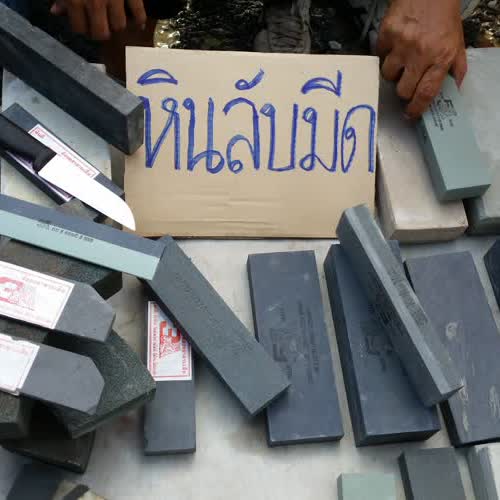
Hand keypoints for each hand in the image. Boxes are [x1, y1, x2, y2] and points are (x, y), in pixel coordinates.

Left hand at [50, 0, 146, 40]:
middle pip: (101, 34)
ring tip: (116, 19)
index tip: (85, 23)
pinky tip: (137, 22)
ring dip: (118, 24)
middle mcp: (95, 2)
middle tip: (102, 25)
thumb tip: (56, 11)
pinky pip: (138, 13)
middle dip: (101, 31)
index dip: (82, 27)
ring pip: (120, 26)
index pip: (79, 28)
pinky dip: (139, 20)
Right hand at [376, 0, 466, 117]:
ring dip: (393, 72)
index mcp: (441, 57)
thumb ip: (456, 68)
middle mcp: (421, 53)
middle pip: (403, 90)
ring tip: (401, 60)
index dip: (415, 109)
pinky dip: (385, 53)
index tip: (410, 114)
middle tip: (406, 83)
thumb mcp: (457, 42)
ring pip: (388, 75)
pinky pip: (380, 55)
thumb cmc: (444, 15)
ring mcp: (402, 44)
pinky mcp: (387, 34)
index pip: (425, 93)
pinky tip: (395, 44)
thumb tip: (454, 90)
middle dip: (403, 90)